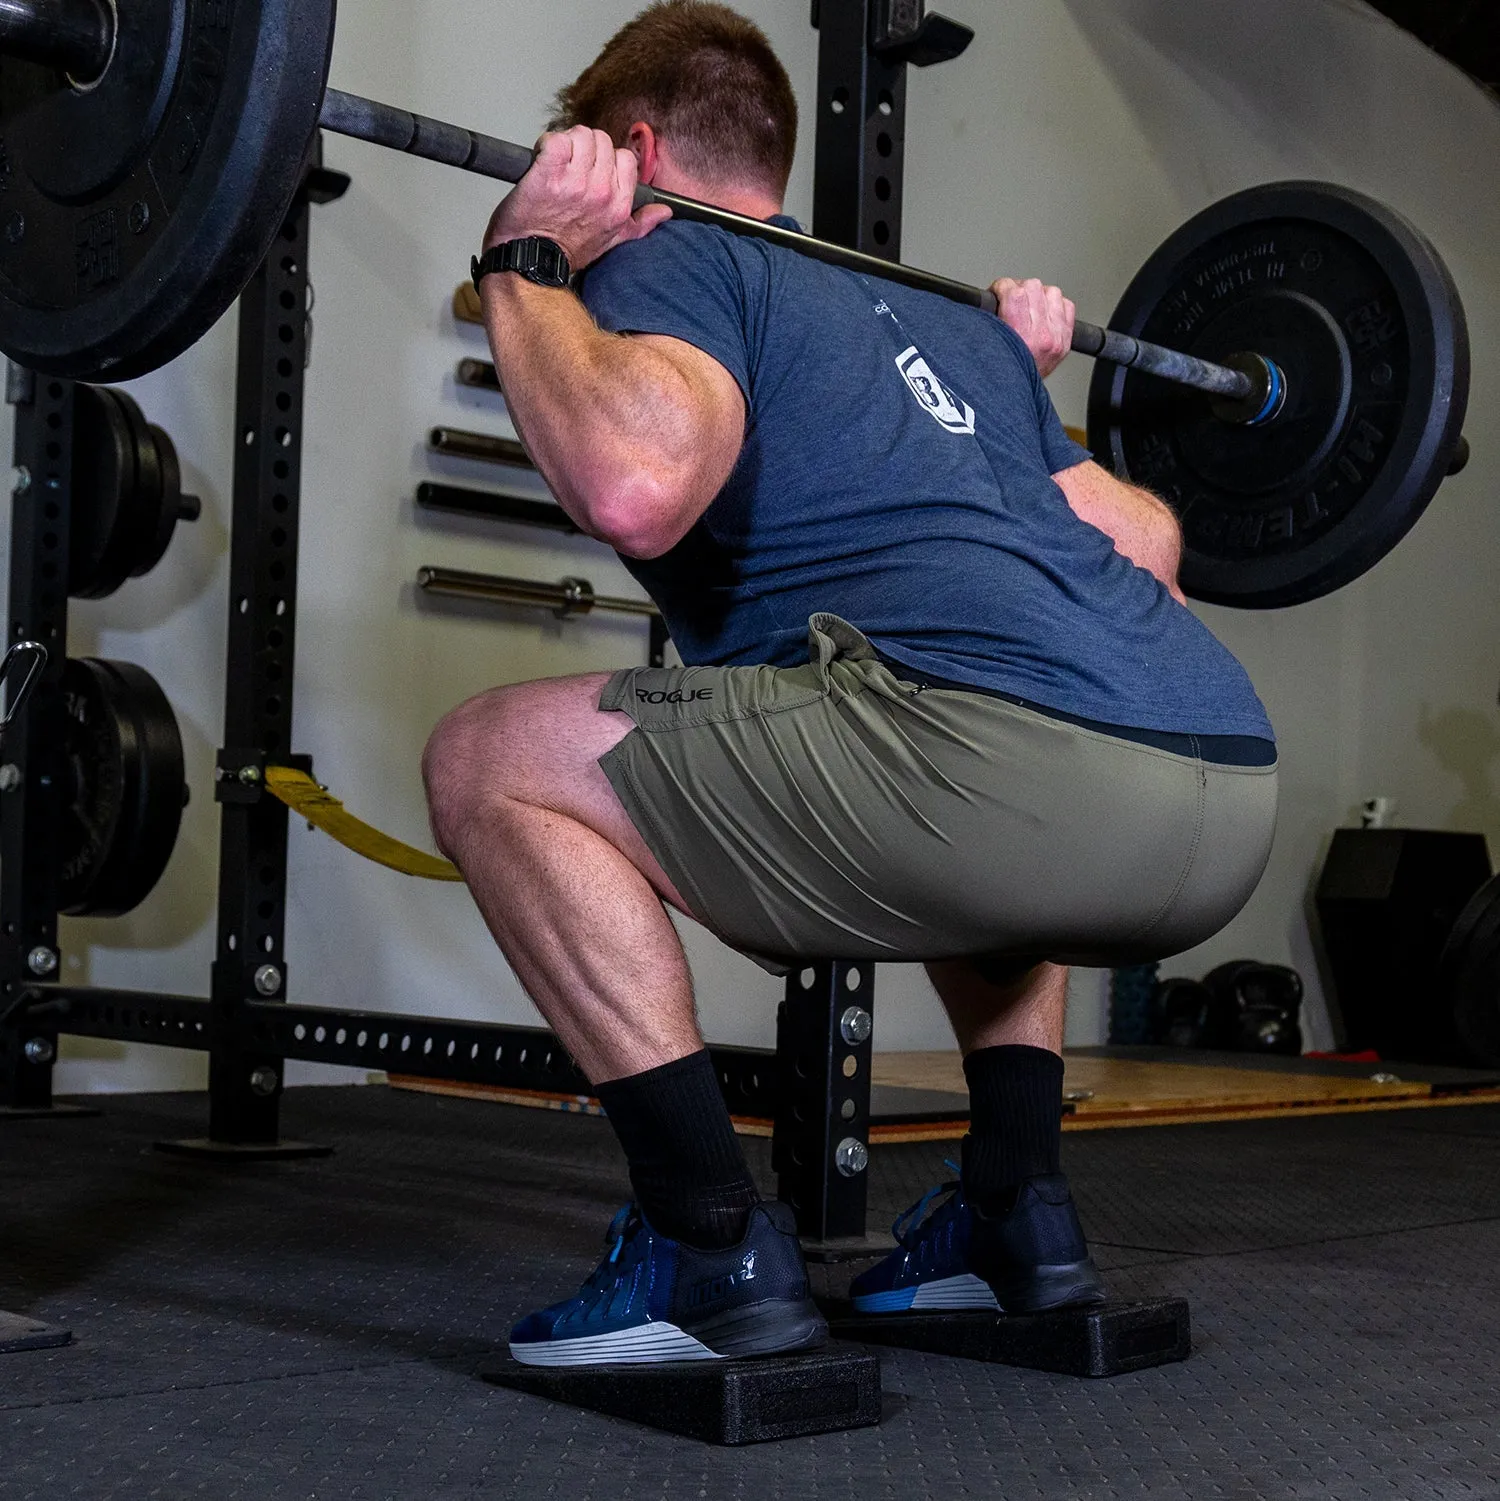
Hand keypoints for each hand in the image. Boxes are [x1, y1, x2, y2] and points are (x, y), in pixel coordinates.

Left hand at [482, 126, 671, 272]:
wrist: (532, 260)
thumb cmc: (567, 251)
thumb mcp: (611, 241)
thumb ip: (640, 224)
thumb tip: (663, 212)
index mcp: (618, 206)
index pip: (625, 158)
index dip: (606, 159)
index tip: (591, 170)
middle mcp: (601, 192)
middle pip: (602, 141)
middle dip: (585, 149)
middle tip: (570, 167)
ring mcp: (575, 182)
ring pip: (581, 135)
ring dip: (567, 144)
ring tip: (557, 163)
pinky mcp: (549, 172)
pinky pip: (556, 140)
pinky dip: (546, 144)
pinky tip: (542, 159)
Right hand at [989, 276, 1074, 376]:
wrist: (1017, 396)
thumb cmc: (1000, 372)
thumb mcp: (985, 345)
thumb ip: (988, 319)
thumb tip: (990, 297)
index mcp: (1019, 336)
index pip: (1013, 291)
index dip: (1002, 287)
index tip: (998, 292)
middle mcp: (1041, 336)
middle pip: (1033, 286)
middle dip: (1019, 290)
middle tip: (1010, 301)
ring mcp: (1057, 337)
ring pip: (1052, 292)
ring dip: (1038, 296)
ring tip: (1028, 309)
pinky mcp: (1066, 340)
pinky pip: (1067, 305)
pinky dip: (1055, 306)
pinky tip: (1043, 315)